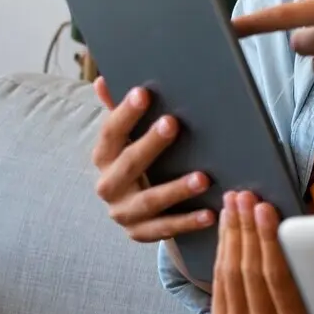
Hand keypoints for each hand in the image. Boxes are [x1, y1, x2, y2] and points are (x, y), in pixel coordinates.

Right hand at [91, 77, 213, 241]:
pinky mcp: (140, 233)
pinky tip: (210, 214)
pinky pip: (165, 229)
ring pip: (150, 201)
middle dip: (150, 144)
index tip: (144, 92)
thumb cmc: (138, 164)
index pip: (110, 133)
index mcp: (103, 158)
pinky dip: (188, 222)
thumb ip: (119, 113)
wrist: (136, 211)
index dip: (125, 113)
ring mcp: (123, 213)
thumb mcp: (128, 141)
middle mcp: (108, 186)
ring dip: (176, 189)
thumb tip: (104, 80)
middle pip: (128, 164)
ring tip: (203, 178)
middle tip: (174, 124)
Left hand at [210, 190, 313, 313]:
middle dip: (246, 229)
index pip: (278, 276)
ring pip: (231, 273)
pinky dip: (223, 247)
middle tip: (245, 197)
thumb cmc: (313, 289)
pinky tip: (228, 222)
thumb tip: (283, 217)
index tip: (265, 208)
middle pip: (251, 272)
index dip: (268, 239)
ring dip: (232, 232)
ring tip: (235, 202)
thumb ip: (304, 258)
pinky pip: (220, 279)